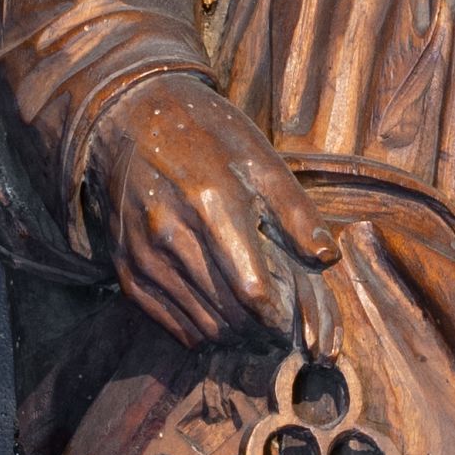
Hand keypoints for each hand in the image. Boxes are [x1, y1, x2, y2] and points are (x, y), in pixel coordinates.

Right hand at [89, 76, 332, 355]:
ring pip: (202, 326)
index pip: (252, 291)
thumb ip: (297, 213)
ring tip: (256, 326)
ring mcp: (145, 256)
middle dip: (262, 332)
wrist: (128, 118)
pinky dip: (202, 332)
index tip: (296, 319)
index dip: (279, 316)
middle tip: (282, 329)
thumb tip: (327, 258)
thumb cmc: (205, 135)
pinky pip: (171, 324)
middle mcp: (172, 236)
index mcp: (213, 205)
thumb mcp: (260, 159)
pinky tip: (222, 320)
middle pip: (229, 316)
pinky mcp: (127, 270)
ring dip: (236, 336)